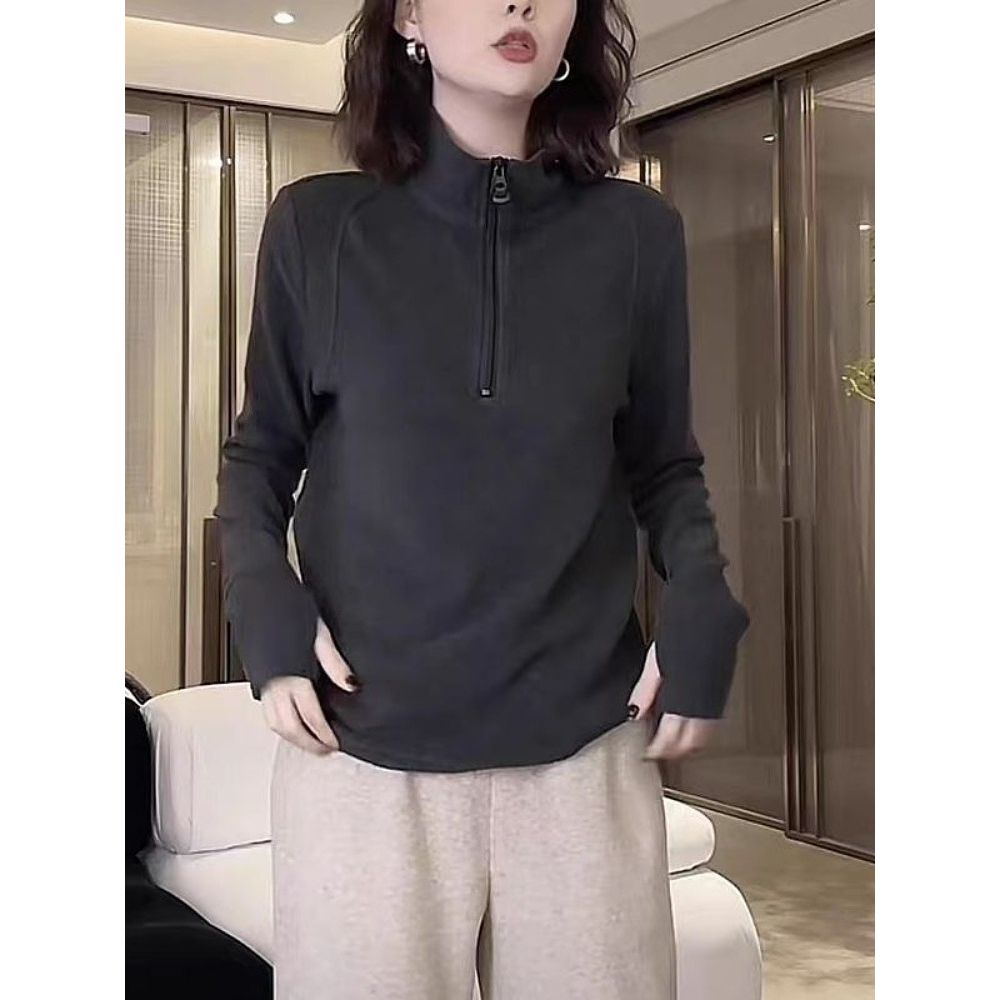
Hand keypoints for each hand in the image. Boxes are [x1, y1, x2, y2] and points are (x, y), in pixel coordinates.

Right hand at [261, 616, 360, 754]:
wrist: (261, 592)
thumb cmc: (290, 606)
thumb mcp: (320, 631)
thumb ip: (335, 662)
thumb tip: (351, 685)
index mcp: (292, 673)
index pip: (310, 716)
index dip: (324, 734)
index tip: (335, 744)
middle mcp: (274, 682)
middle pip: (290, 727)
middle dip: (308, 743)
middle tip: (325, 750)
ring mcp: (262, 681)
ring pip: (274, 724)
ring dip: (293, 738)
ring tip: (311, 742)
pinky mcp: (256, 678)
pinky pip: (267, 712)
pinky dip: (281, 725)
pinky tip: (293, 723)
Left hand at [626, 640, 720, 760]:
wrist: (708, 615)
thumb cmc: (681, 631)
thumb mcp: (655, 662)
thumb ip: (645, 691)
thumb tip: (635, 713)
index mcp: (684, 696)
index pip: (671, 737)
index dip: (658, 749)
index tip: (647, 752)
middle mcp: (704, 701)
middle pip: (691, 743)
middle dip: (673, 752)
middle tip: (657, 751)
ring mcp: (716, 698)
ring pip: (705, 737)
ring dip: (688, 744)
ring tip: (670, 742)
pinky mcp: (723, 693)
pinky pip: (713, 724)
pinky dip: (700, 733)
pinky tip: (687, 726)